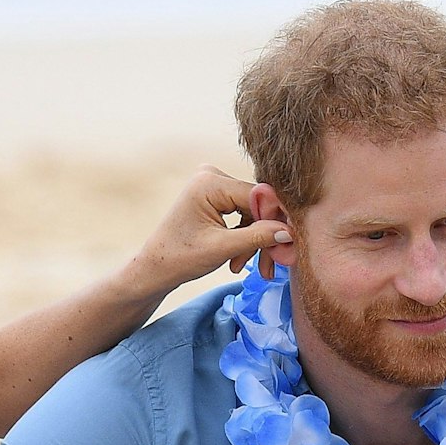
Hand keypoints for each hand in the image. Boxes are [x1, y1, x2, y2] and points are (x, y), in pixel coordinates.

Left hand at [119, 166, 292, 299]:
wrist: (154, 268)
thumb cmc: (179, 258)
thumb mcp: (221, 249)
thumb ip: (257, 238)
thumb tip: (290, 231)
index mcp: (209, 182)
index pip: (258, 195)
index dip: (276, 220)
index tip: (287, 246)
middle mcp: (212, 176)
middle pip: (257, 205)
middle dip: (263, 237)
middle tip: (269, 267)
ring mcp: (214, 185)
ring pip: (252, 213)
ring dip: (254, 242)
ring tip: (242, 267)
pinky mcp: (216, 197)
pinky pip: (243, 215)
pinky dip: (245, 238)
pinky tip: (238, 260)